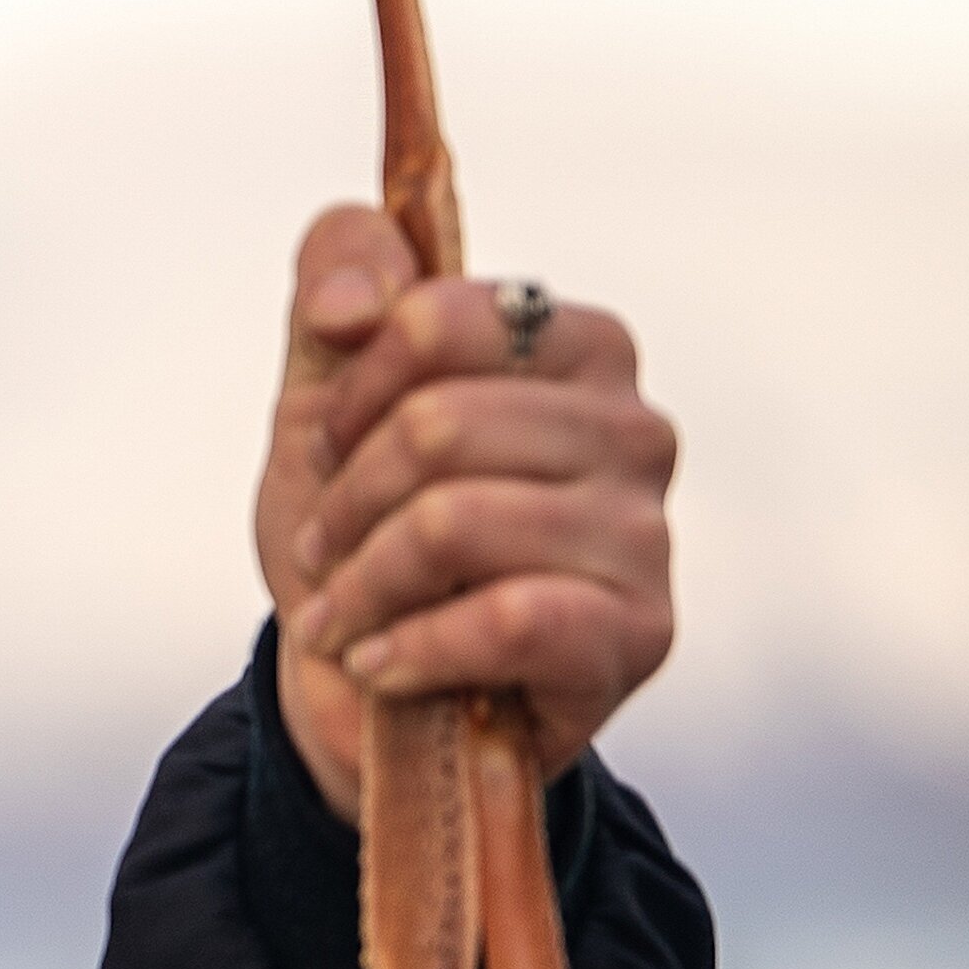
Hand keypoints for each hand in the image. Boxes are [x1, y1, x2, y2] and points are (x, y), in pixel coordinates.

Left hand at [251, 203, 676, 822]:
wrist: (374, 681)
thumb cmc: (367, 530)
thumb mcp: (323, 398)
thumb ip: (338, 286)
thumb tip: (351, 301)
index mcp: (577, 347)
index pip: (435, 321)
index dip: (349, 395)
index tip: (327, 449)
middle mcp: (635, 429)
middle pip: (438, 426)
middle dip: (345, 503)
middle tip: (324, 553)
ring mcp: (646, 534)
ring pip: (456, 523)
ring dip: (361, 587)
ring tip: (341, 618)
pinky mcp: (638, 634)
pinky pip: (508, 620)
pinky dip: (413, 649)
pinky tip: (382, 664)